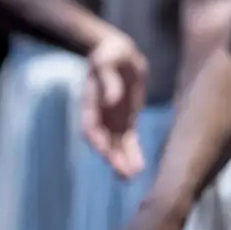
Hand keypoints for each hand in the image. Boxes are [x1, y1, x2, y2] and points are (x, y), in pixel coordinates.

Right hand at [81, 32, 147, 177]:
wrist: (117, 51)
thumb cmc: (109, 53)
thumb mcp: (108, 60)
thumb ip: (109, 80)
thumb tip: (111, 100)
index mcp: (91, 102)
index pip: (91, 126)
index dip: (98, 140)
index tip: (105, 151)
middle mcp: (100, 115)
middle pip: (104, 142)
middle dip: (113, 158)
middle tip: (125, 174)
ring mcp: (112, 119)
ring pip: (117, 145)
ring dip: (124, 161)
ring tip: (132, 177)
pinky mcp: (126, 119)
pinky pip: (129, 140)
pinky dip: (133, 154)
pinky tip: (139, 168)